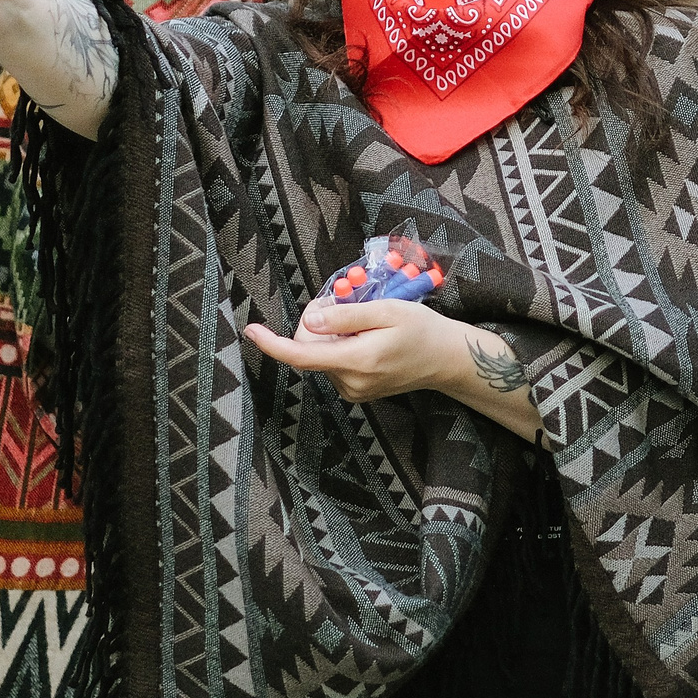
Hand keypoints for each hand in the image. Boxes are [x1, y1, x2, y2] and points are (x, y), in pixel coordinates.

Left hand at [243, 296, 477, 403]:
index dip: (273, 343)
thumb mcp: (387, 310)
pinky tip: (367, 340)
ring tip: (366, 325)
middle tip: (348, 305)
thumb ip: (345, 315)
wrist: (445, 358)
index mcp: (357, 360)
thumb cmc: (421, 329)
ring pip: (322, 355)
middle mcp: (350, 382)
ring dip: (333, 335)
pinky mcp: (356, 392)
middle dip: (319, 323)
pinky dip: (342, 347)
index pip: (302, 356)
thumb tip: (308, 320)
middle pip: (310, 348)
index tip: (251, 330)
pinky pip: (334, 364)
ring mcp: (353, 391)